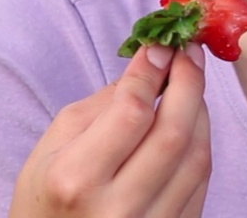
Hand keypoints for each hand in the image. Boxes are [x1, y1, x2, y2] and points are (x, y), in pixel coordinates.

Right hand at [11, 44, 211, 216]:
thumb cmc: (45, 200)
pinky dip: (200, 143)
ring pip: (196, 155)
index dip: (152, 72)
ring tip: (189, 84)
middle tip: (190, 52)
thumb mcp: (51, 150)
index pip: (131, 112)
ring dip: (199, 111)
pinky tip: (190, 123)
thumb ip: (100, 106)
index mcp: (76, 179)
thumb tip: (151, 66)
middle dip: (189, 81)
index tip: (162, 45)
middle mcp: (117, 207)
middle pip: (173, 132)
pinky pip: (201, 181)